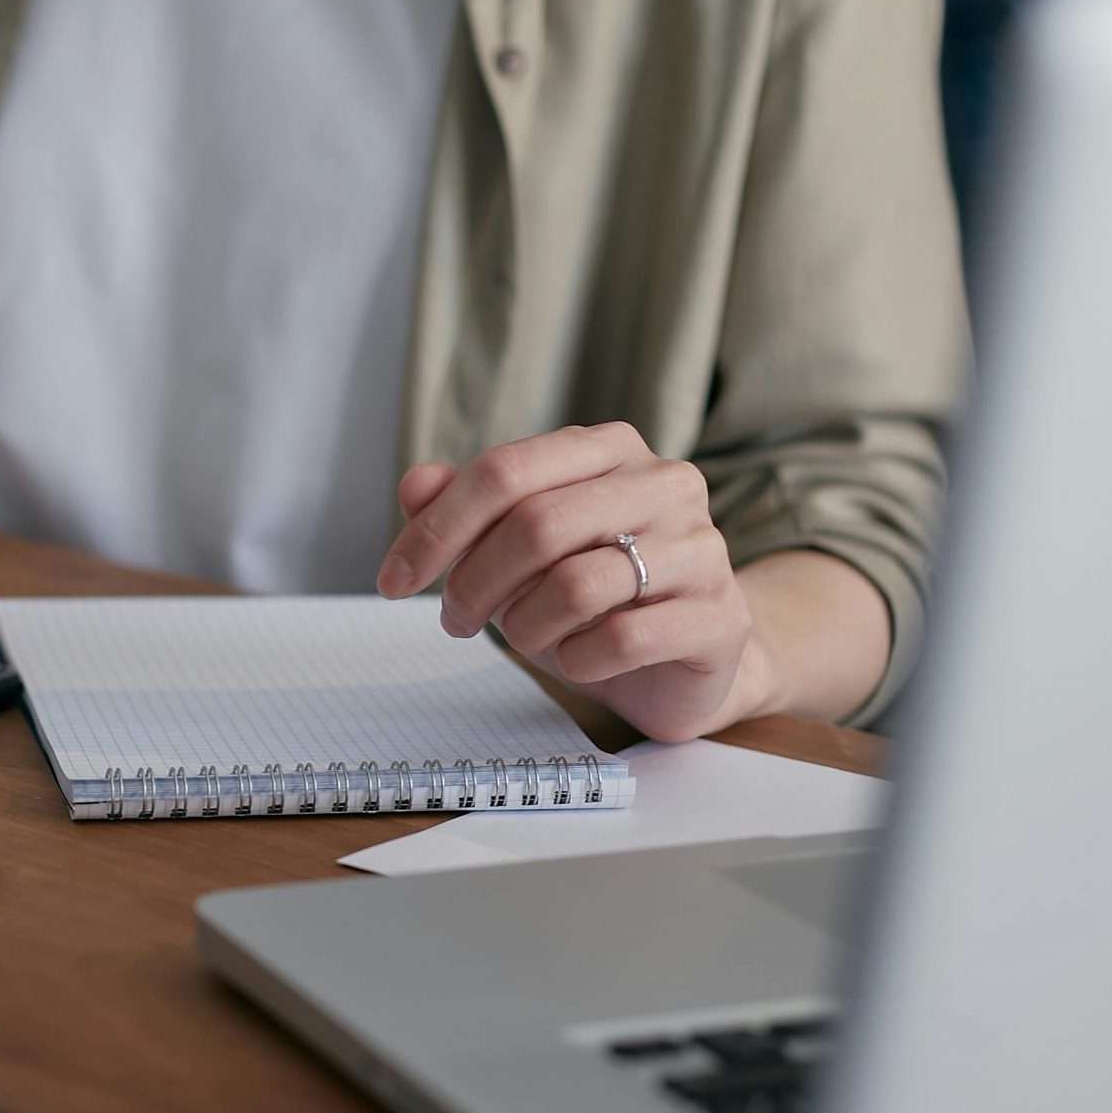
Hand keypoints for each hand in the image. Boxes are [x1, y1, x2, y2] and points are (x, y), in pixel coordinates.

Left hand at [376, 423, 776, 741]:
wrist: (682, 661)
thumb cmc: (592, 596)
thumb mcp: (518, 551)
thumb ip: (467, 511)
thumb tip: (415, 485)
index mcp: (609, 450)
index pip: (505, 472)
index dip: (436, 529)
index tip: (392, 580)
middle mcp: (664, 483)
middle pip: (536, 525)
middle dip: (474, 583)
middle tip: (456, 621)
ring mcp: (701, 547)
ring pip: (576, 585)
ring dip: (526, 627)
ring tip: (526, 639)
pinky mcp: (719, 616)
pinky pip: (622, 639)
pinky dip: (578, 660)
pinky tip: (578, 660)